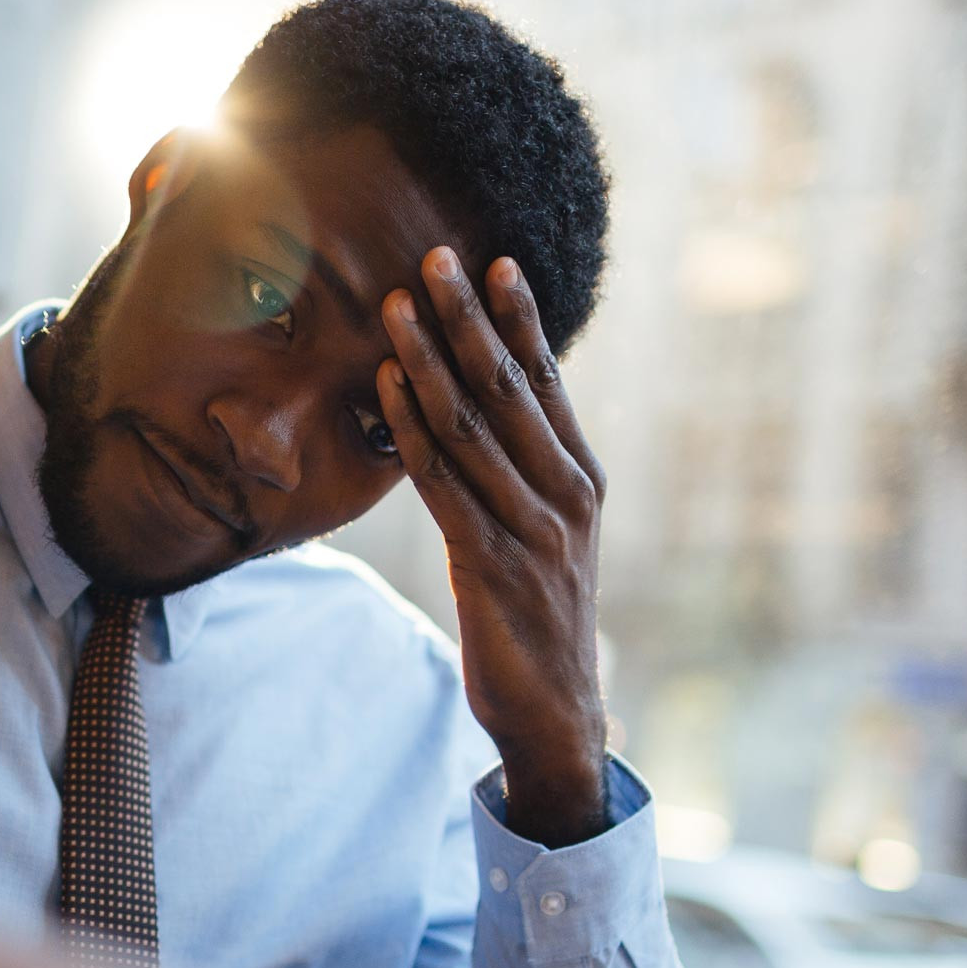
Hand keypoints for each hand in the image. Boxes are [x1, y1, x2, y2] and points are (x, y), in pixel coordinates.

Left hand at [378, 246, 608, 847]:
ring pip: (472, 427)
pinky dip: (413, 429)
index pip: (546, 383)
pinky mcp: (492, 566)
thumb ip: (522, 473)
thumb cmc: (538, 614)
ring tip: (395, 305)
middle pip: (509, 388)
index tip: (492, 259)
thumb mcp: (543, 534)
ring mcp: (532, 530)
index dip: (520, 319)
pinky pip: (444, 484)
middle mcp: (565, 494)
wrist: (554, 711)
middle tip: (434, 256)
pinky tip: (385, 388)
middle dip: (469, 318)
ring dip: (429, 359)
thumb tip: (485, 409)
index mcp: (581, 478)